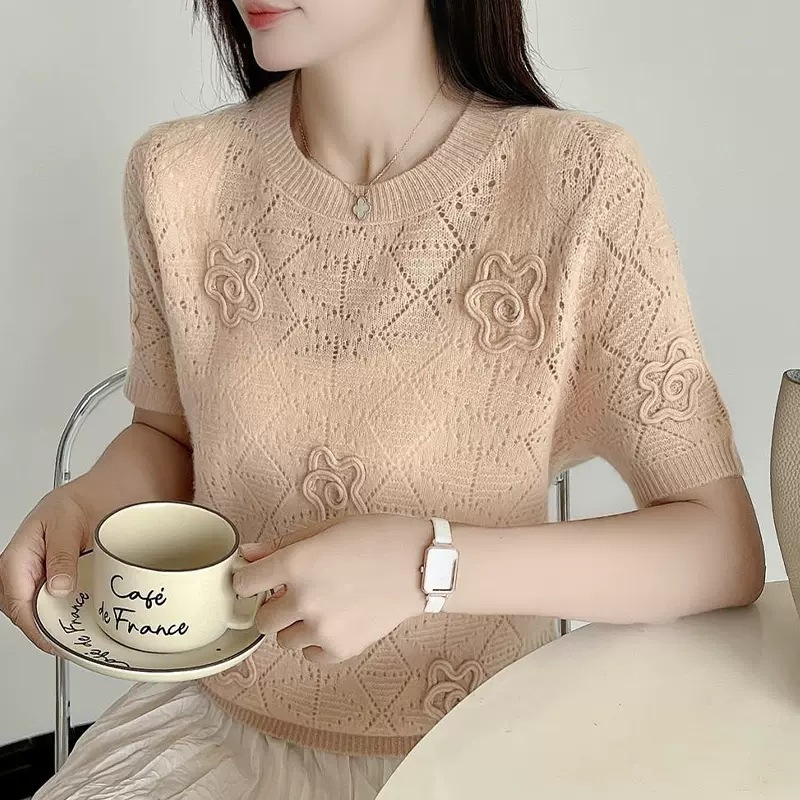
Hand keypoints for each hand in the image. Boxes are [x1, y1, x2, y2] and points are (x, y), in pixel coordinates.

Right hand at [0, 486, 93, 653]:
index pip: (17, 601)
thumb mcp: (69, 521)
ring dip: (58, 623)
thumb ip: (61, 555)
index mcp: (19, 555)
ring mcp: (40, 575)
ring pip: (38, 611)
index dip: (35, 625)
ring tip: (81, 636)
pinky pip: (56, 603)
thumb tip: (57, 588)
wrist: (106, 491)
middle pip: (24, 612)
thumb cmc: (84, 499)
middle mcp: (25, 569)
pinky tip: (86, 620)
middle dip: (45, 630)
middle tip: (73, 643)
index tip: (56, 640)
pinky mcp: (57, 579)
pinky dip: (69, 613)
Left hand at [234, 514, 431, 663]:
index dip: (249, 579)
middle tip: (299, 591)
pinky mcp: (342, 649)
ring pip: (284, 640)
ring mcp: (322, 629)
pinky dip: (317, 642)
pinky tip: (336, 620)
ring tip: (324, 604)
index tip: (259, 578)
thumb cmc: (376, 537)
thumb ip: (282, 544)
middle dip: (274, 605)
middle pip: (262, 618)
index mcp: (296, 564)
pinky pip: (311, 654)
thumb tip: (247, 555)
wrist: (421, 564)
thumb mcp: (327, 528)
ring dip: (296, 625)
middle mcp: (303, 600)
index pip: (243, 584)